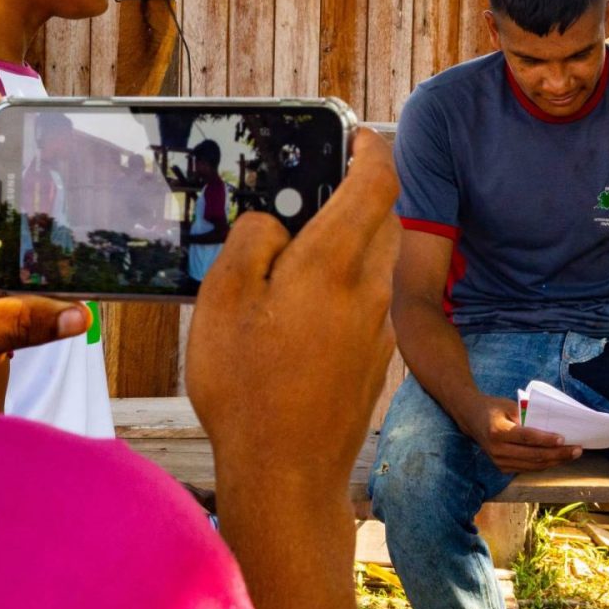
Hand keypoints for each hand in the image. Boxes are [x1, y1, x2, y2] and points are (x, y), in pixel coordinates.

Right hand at [186, 128, 400, 484]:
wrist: (287, 474)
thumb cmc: (249, 389)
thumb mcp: (224, 300)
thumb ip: (252, 241)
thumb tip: (275, 222)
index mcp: (335, 262)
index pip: (378, 180)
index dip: (370, 147)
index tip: (352, 133)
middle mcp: (370, 287)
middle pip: (384, 216)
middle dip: (358, 191)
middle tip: (314, 188)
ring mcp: (378, 324)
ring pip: (377, 257)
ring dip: (352, 238)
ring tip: (300, 247)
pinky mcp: (375, 354)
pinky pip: (369, 296)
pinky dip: (349, 280)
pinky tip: (305, 304)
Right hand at [456, 393, 581, 473]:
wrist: (471, 419)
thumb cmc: (493, 407)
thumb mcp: (508, 404)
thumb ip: (527, 415)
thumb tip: (552, 425)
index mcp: (498, 432)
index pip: (527, 438)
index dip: (546, 440)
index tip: (564, 438)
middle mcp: (498, 450)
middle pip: (533, 456)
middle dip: (558, 454)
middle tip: (577, 449)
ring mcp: (499, 462)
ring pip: (533, 466)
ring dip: (555, 461)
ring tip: (572, 454)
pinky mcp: (503, 468)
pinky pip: (528, 468)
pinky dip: (545, 464)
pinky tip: (558, 458)